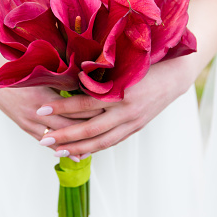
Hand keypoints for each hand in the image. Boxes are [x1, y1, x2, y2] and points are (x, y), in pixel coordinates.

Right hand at [0, 43, 103, 159]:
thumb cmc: (16, 64)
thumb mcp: (41, 67)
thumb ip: (64, 74)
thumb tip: (91, 79)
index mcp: (43, 93)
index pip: (76, 106)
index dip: (96, 109)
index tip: (114, 109)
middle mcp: (37, 112)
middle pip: (71, 125)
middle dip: (92, 128)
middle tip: (113, 128)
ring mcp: (30, 122)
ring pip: (59, 138)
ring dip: (79, 143)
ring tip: (100, 144)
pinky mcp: (25, 127)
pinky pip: (47, 142)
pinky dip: (63, 148)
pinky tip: (79, 154)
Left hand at [38, 57, 194, 156]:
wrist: (175, 75)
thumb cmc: (144, 63)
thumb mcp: (121, 65)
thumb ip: (99, 76)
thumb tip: (68, 80)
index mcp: (120, 91)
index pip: (84, 103)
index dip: (62, 108)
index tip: (41, 110)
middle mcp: (126, 110)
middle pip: (89, 129)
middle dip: (64, 136)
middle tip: (42, 139)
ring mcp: (132, 122)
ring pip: (101, 141)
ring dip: (77, 148)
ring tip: (56, 151)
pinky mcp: (136, 128)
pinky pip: (112, 142)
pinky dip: (94, 149)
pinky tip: (79, 153)